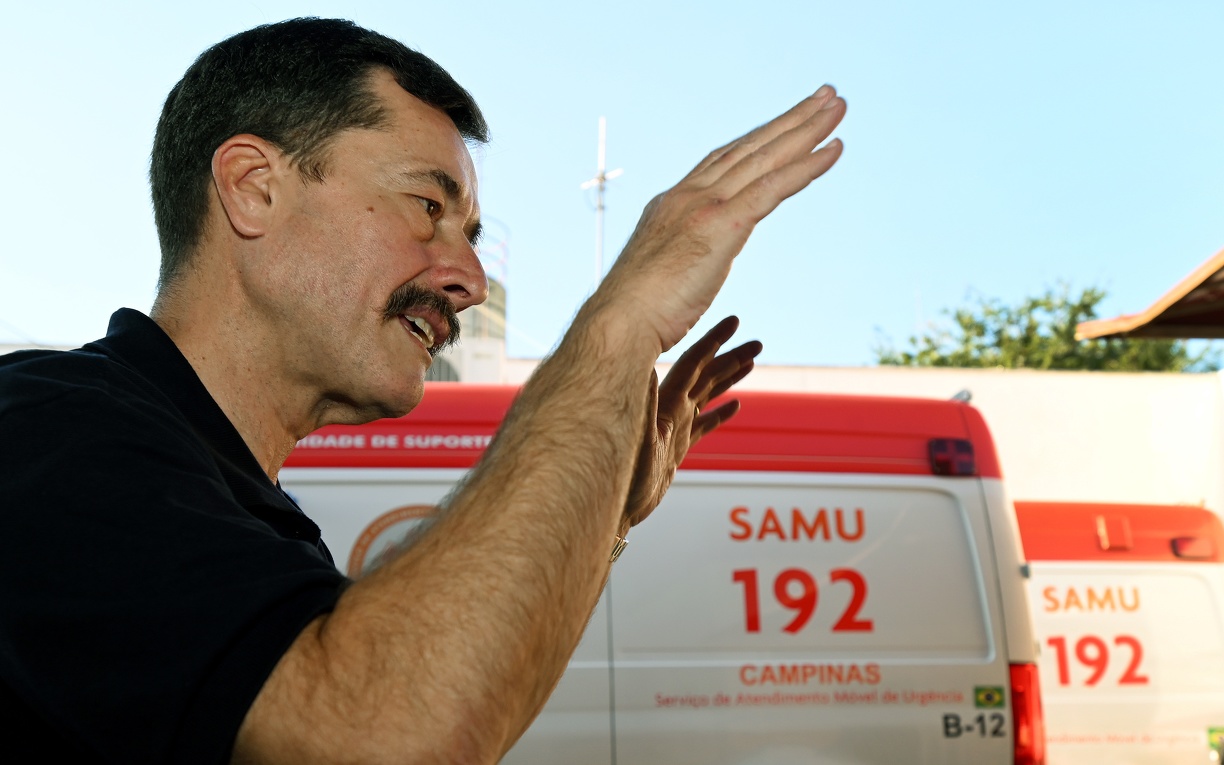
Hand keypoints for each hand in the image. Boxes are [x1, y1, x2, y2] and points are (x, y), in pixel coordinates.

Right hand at [599, 86, 844, 352]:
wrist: (620, 320)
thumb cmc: (634, 313)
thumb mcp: (660, 273)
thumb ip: (683, 257)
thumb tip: (695, 264)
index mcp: (673, 203)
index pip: (723, 161)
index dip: (757, 139)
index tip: (784, 124)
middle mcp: (689, 194)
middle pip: (748, 147)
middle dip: (790, 120)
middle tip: (826, 96)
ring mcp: (704, 205)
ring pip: (765, 157)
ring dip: (806, 129)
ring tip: (838, 106)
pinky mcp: (721, 224)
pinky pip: (773, 187)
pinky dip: (806, 166)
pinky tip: (834, 149)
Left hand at [624, 316, 762, 527]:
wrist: (614, 505)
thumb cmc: (622, 475)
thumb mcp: (639, 440)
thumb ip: (644, 404)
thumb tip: (648, 365)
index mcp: (667, 403)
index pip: (694, 363)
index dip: (713, 341)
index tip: (734, 322)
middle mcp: (671, 410)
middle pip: (706, 376)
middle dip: (731, 357)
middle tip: (758, 344)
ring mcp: (675, 427)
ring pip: (706, 395)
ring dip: (728, 378)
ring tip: (751, 362)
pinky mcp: (676, 448)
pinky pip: (703, 425)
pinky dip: (719, 413)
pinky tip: (734, 405)